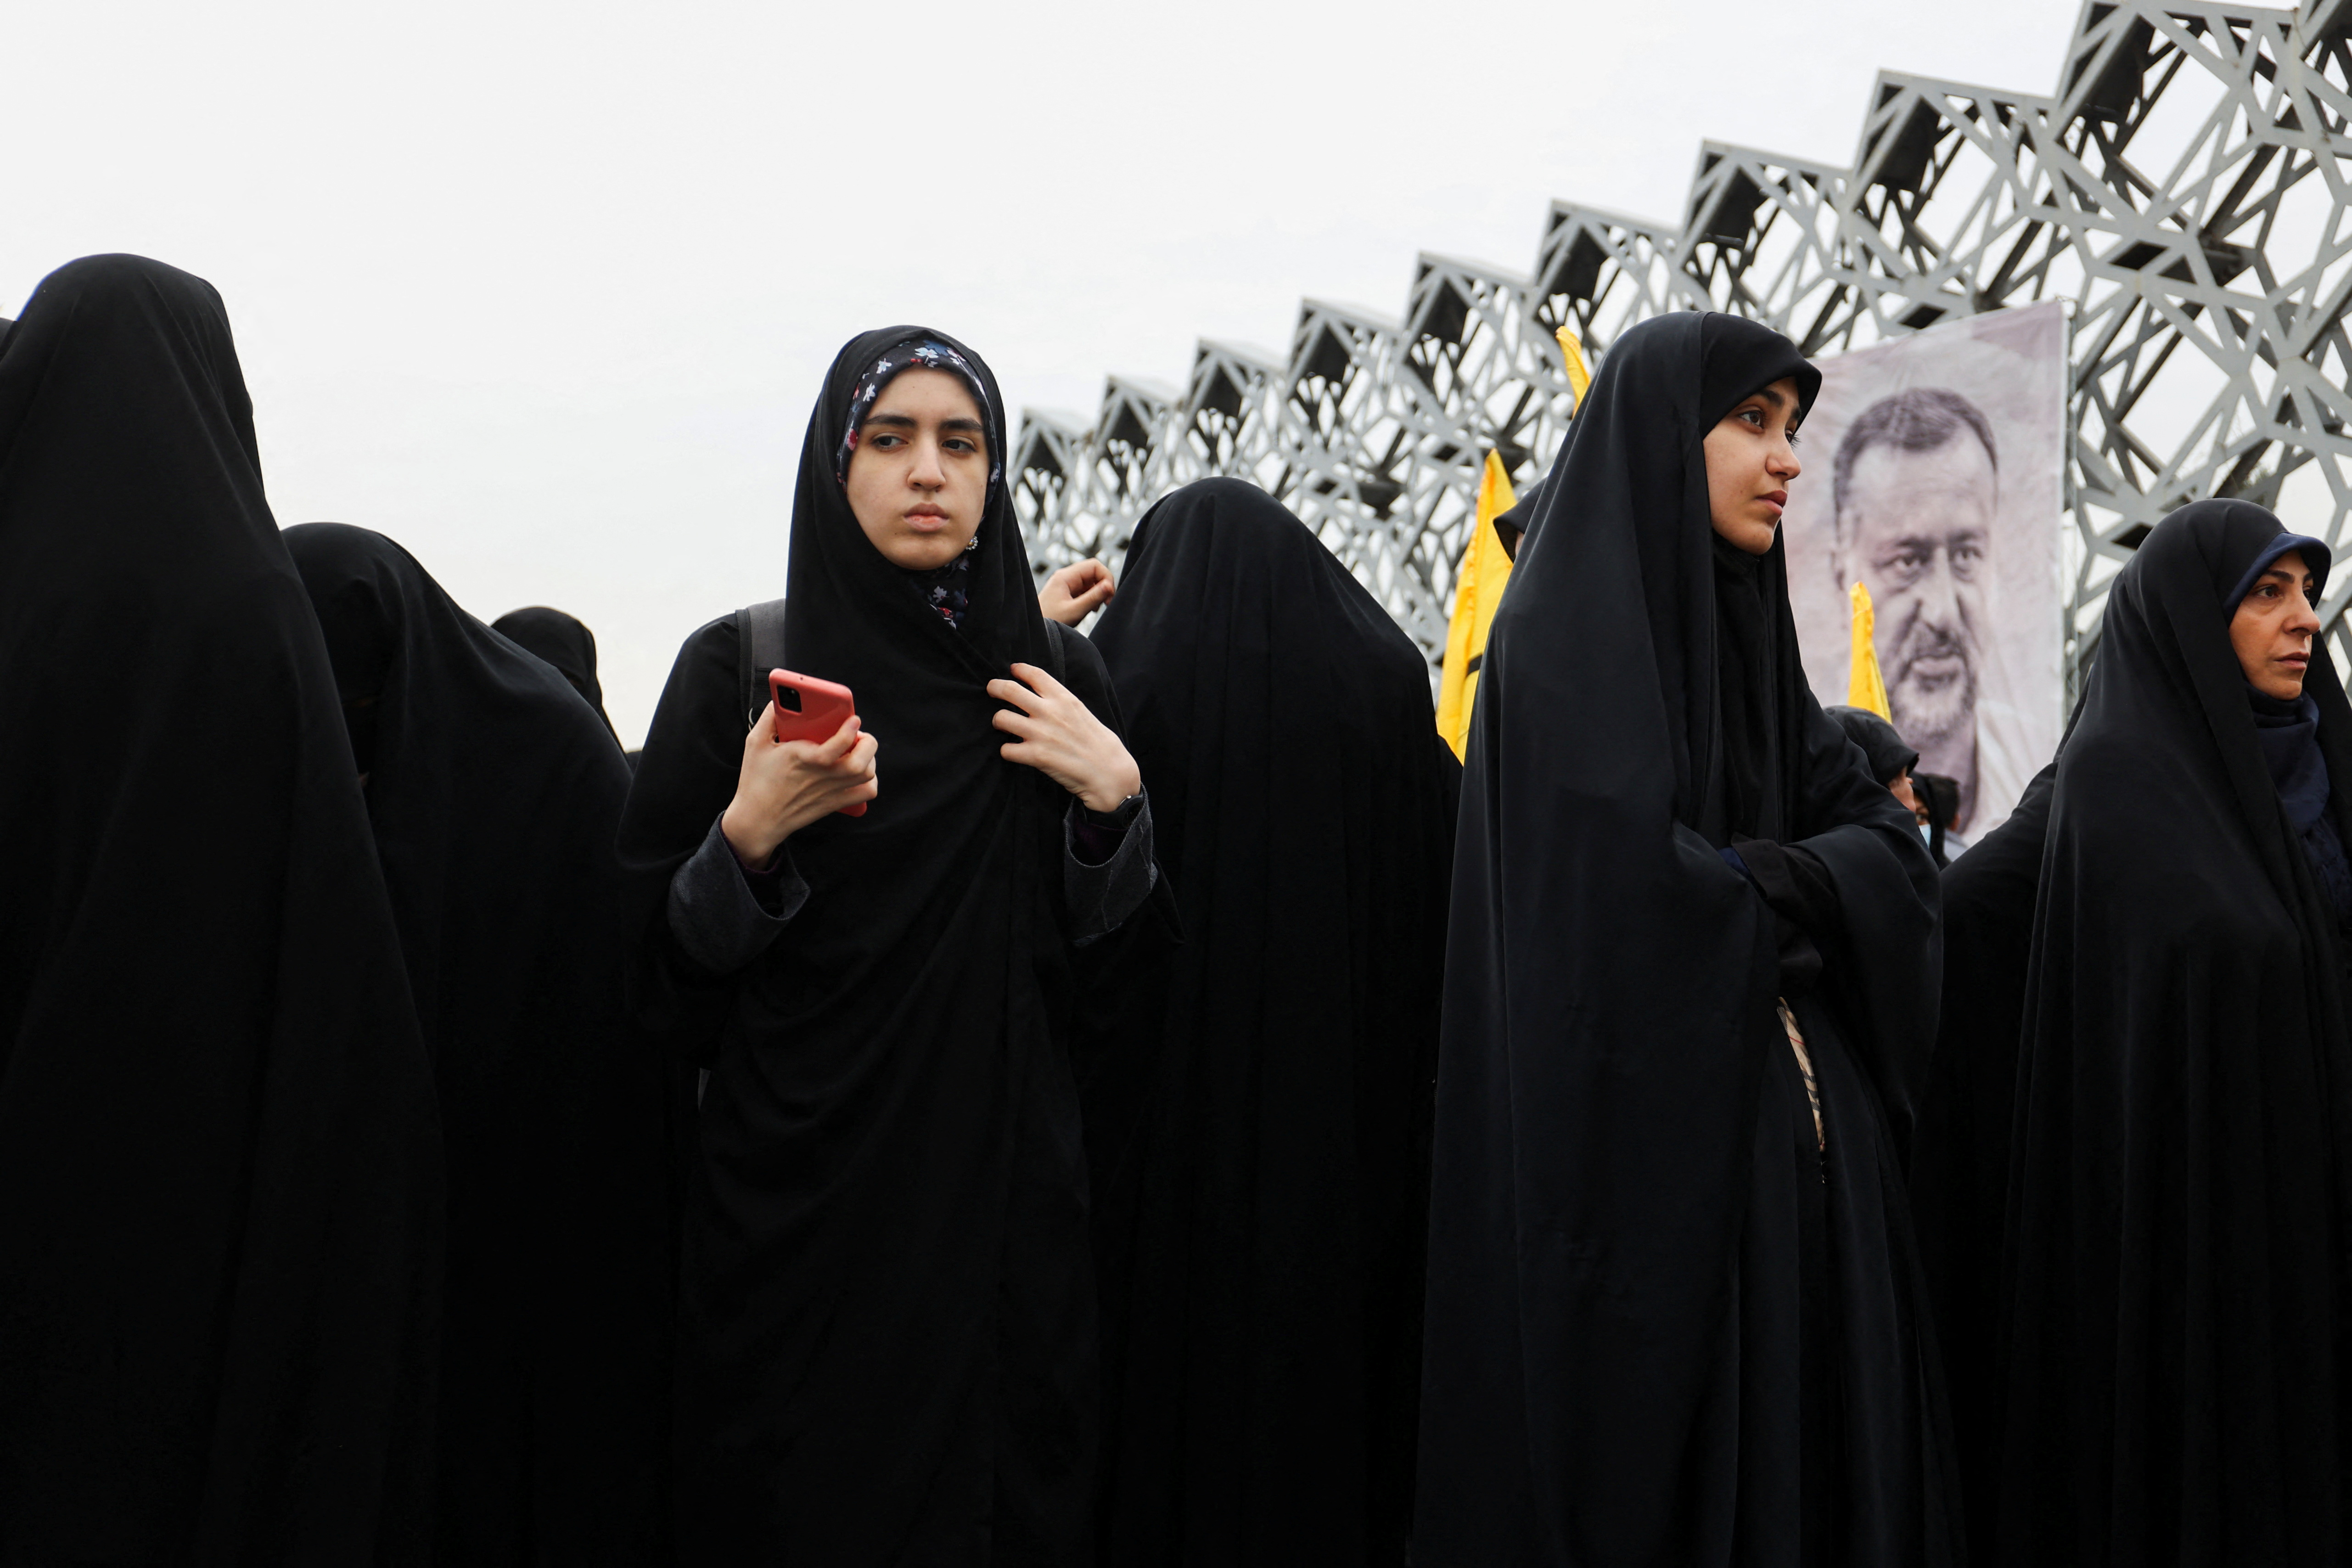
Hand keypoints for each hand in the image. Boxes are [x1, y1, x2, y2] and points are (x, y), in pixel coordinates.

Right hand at [719, 711, 878, 866]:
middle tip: (857, 734)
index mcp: (803, 758)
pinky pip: (866, 794)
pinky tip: (859, 771)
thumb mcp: (755, 743)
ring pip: (867, 775)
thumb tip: (780, 700)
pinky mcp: (835, 803)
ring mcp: (831, 791)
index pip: (835, 747)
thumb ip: (769, 718)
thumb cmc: (756, 781)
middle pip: (861, 763)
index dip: (849, 731)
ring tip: (858, 749)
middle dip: (867, 743)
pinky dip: (870, 781)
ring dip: (869, 758)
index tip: (853, 719)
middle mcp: (821, 776)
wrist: (758, 819)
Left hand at [988, 663, 1141, 811]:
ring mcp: (1040, 734)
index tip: (1013, 669)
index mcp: (1064, 699)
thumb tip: (1043, 698)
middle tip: (992, 690)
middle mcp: (1049, 712)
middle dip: (995, 688)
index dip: (1019, 669)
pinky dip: (1007, 751)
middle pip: (1009, 689)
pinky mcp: (1036, 756)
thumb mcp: (1082, 713)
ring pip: (1000, 718)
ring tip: (1003, 726)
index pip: (1034, 674)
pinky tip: (1014, 752)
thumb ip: (1061, 703)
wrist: (1109, 772)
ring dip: (998, 722)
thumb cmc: (1098, 744)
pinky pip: (1005, 749)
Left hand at [1038, 559, 1114, 625]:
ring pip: (1091, 581)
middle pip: (1093, 572)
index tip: (1109, 594)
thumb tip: (1109, 586)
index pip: (1094, 565)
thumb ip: (1093, 598)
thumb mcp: (1075, 611)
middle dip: (1103, 585)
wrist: (1035, 630)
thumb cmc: (1050, 621)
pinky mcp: (1068, 593)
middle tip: (1106, 602)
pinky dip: (1092, 598)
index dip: (1106, 577)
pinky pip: (1086, 590)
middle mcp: (1066, 577)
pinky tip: (1090, 609)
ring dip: (1098, 593)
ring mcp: (1067, 585)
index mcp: (1065, 576)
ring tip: (1096, 608)